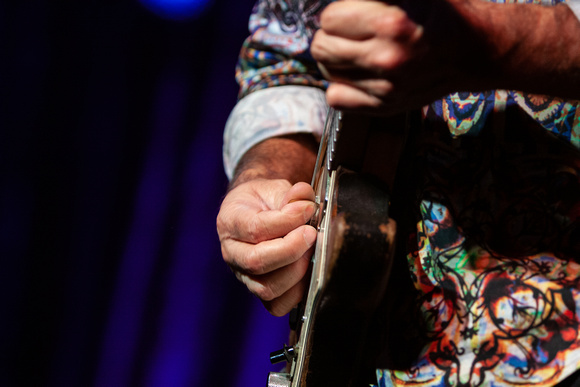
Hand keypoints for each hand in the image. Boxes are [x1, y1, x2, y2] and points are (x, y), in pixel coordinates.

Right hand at [217, 179, 316, 315]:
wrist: (256, 211)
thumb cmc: (264, 201)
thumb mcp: (274, 188)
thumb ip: (291, 194)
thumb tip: (303, 197)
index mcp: (230, 222)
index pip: (255, 228)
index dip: (286, 221)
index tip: (309, 210)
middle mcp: (232, 253)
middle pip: (256, 261)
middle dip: (292, 249)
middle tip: (312, 233)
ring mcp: (244, 275)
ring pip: (266, 288)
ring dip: (296, 271)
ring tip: (311, 251)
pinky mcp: (259, 290)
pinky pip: (276, 305)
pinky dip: (296, 292)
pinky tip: (308, 271)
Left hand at [311, 0, 486, 114]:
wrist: (471, 51)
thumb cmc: (437, 14)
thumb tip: (343, 8)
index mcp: (392, 23)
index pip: (329, 19)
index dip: (340, 13)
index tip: (354, 13)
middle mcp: (388, 58)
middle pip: (321, 47)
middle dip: (333, 35)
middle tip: (353, 32)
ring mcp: (386, 86)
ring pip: (326, 71)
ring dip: (336, 59)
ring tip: (358, 51)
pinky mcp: (385, 106)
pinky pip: (335, 98)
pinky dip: (341, 86)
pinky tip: (357, 74)